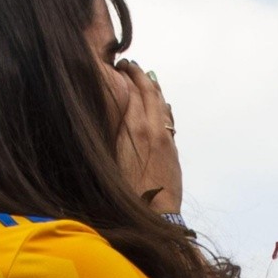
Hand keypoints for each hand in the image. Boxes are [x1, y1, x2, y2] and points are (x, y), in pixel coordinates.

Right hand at [114, 60, 182, 212]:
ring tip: (144, 75)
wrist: (156, 212)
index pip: (127, 91)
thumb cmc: (126, 192)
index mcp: (131, 129)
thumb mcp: (109, 160)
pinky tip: (161, 101)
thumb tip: (105, 114)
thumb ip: (109, 133)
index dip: (122, 76)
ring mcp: (163, 136)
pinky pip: (168, 118)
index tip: (115, 66)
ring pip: (159, 102)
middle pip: (145, 91)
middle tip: (128, 65)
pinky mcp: (171, 148)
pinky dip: (163, 105)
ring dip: (152, 86)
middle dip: (136, 75)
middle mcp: (149, 128)